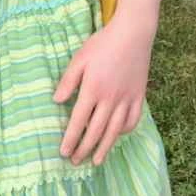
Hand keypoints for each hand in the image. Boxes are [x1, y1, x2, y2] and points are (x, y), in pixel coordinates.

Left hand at [52, 10, 156, 166]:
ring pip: (114, 131)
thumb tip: (56, 101)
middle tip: (75, 161)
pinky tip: (116, 137)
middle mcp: (111, 99)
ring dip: (104, 148)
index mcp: (93, 89)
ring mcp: (127, 99)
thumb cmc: (103, 44)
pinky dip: (124, 132)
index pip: (79, 121)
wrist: (133, 33)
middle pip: (96, 131)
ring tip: (96, 161)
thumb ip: (68, 81)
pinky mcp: (139, 96)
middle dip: (84, 149)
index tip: (63, 152)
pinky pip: (132, 120)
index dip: (71, 139)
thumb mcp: (80, 58)